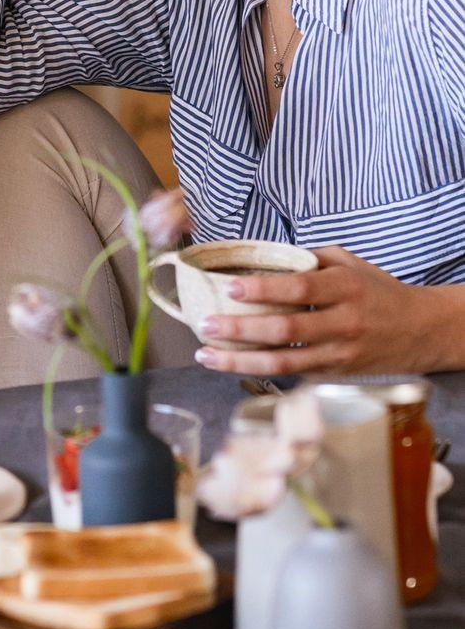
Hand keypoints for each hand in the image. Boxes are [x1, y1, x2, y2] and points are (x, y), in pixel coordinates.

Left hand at [192, 246, 434, 374]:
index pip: (299, 288)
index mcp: (345, 288)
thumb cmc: (377, 290)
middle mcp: (344, 323)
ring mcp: (341, 353)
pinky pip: (295, 374)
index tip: (231, 287)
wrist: (423, 329)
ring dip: (241, 360)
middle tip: (205, 325)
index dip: (263, 289)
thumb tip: (260, 254)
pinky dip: (262, 371)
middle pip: (286, 330)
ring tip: (207, 355)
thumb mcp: (348, 262)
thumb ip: (306, 258)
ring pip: (286, 362)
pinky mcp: (338, 374)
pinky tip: (233, 366)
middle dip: (241, 329)